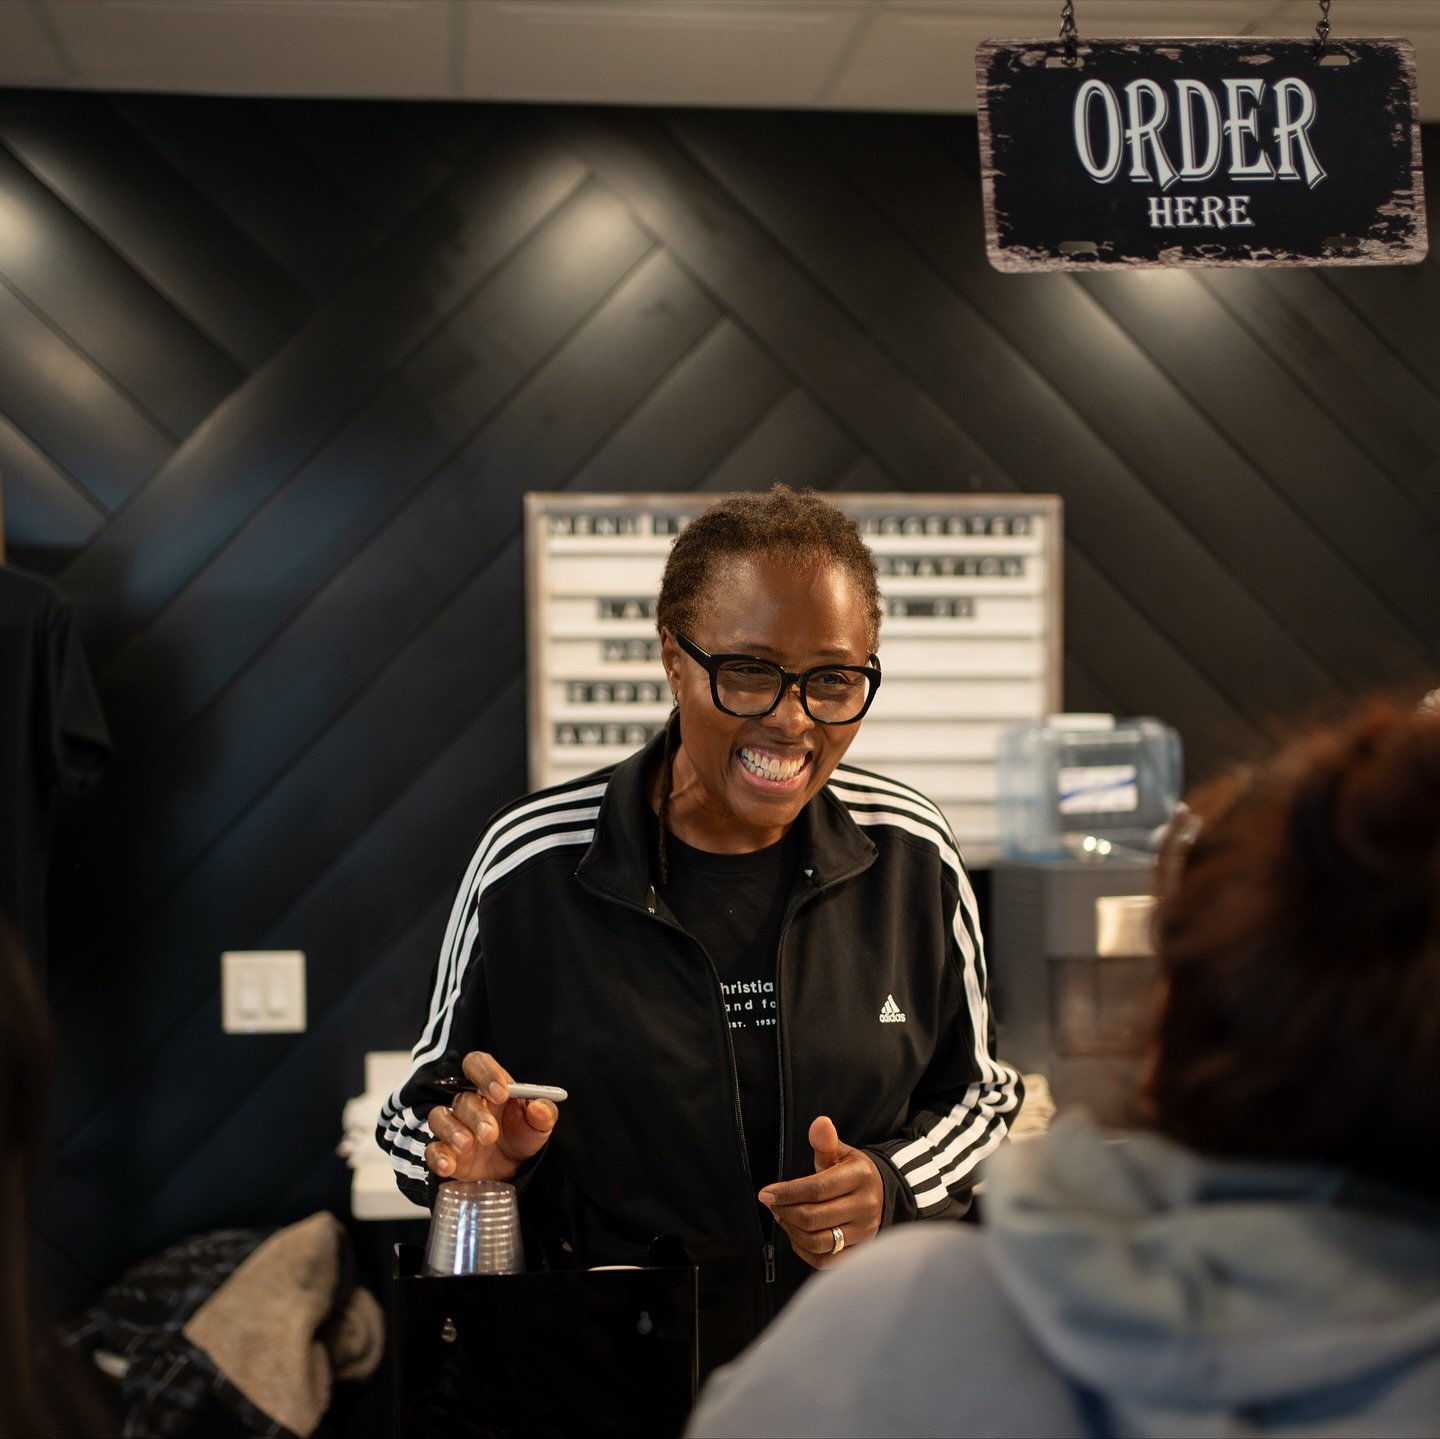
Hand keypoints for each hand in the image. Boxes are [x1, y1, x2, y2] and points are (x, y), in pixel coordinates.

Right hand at [424, 1051, 557, 1182]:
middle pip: (462, 1098)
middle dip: (476, 1115)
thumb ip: (544, 1113)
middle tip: (491, 1134)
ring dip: (453, 1131)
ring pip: (440, 1117)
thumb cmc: (522, 1136)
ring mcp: (453, 1127)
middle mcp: (468, 1104)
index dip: (486, 1074)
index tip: (501, 1093)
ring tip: (468, 1145)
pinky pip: (432, 1150)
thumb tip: (540, 1108)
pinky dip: (438, 1157)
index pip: (477, 1064)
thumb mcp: (539, 1126)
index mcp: (490, 1087)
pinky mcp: (444, 1152)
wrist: (513, 1169)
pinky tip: (449, 1166)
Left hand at [757, 1115, 883, 1269]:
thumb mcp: (841, 1153)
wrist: (882, 1194)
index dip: (787, 1193)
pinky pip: (825, 1261)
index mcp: (859, 1177)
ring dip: (792, 1231)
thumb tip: (820, 1123)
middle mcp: (865, 1207)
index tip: (765, 1193)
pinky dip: (803, 1250)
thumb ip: (825, 1142)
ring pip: (818, 1242)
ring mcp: (864, 1232)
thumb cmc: (852, 1172)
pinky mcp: (859, 1251)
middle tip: (772, 1204)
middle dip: (785, 1211)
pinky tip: (796, 1234)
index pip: (817, 1189)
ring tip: (782, 1216)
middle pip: (814, 1218)